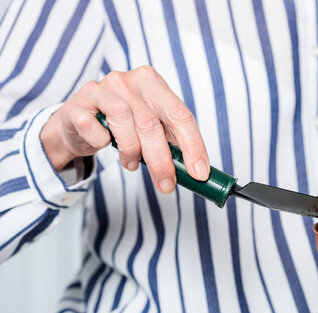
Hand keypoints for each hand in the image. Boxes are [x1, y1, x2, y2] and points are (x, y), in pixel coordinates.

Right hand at [40, 66, 208, 193]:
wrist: (77, 122)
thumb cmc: (120, 126)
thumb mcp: (150, 128)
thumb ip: (172, 142)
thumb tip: (197, 170)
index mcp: (153, 83)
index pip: (180, 115)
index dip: (193, 146)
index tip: (199, 173)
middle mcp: (128, 81)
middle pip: (152, 123)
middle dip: (162, 161)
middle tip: (167, 185)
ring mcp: (101, 89)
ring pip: (124, 123)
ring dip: (131, 152)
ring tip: (132, 163)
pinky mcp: (77, 104)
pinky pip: (95, 130)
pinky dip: (102, 143)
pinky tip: (104, 144)